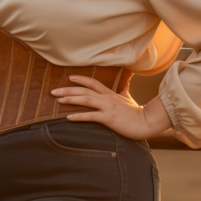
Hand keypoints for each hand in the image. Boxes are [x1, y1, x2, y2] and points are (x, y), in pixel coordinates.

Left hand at [51, 76, 170, 139]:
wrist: (146, 122)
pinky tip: (68, 117)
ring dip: (71, 99)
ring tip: (58, 100)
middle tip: (53, 91)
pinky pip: (91, 116)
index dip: (80, 79)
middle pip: (85, 90)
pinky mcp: (109, 118)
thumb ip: (123, 89)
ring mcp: (107, 108)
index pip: (93, 83)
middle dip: (68, 90)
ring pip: (86, 100)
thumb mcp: (128, 98)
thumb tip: (125, 80)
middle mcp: (107, 98)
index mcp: (110, 94)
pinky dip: (79, 116)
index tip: (69, 78)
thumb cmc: (137, 113)